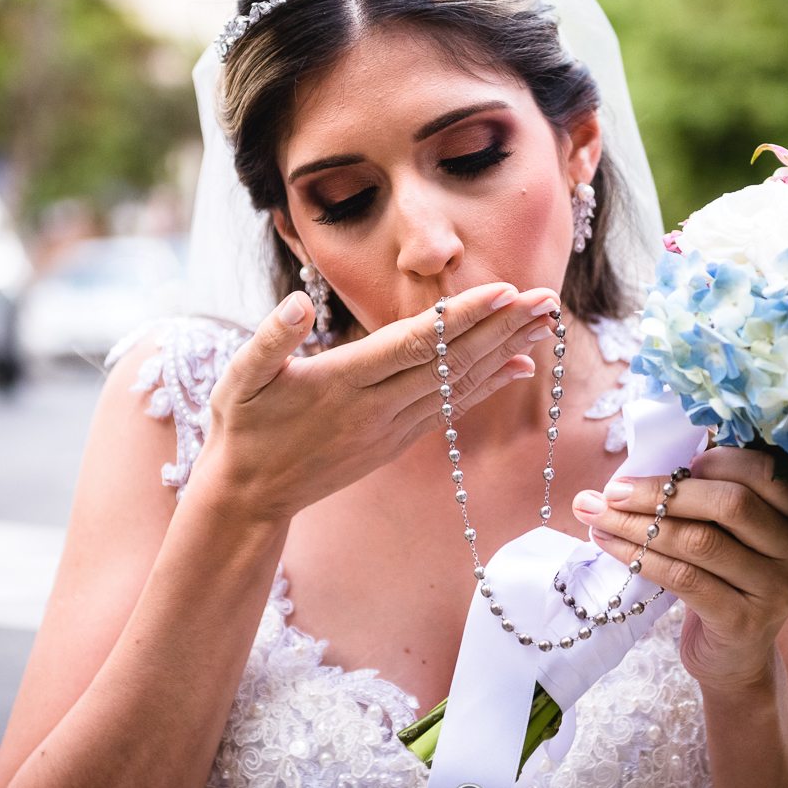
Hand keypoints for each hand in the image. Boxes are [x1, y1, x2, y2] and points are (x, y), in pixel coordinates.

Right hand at [191, 282, 560, 520]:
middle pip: (451, 363)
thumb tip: (297, 301)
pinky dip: (487, 385)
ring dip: (505, 352)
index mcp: (343, 384)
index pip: (414, 346)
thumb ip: (270, 338)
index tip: (503, 291)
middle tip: (547, 298)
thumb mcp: (239, 379)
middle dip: (502, 328)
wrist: (250, 495)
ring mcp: (392, 429)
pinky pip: (451, 408)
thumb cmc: (243, 428)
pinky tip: (518, 367)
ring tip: (545, 323)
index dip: (461, 319)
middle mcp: (377, 409)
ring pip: (459, 386)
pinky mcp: (397, 442)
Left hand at [572, 447, 787, 693]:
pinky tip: (608, 545)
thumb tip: (642, 466)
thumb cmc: (724, 579)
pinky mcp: (744, 621)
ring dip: (638, 524)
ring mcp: (776, 589)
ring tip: (595, 515)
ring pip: (699, 541)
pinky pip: (683, 578)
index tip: (660, 469)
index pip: (759, 470)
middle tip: (611, 492)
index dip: (708, 462)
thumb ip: (707, 496)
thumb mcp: (728, 533)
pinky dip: (640, 557)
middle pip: (729, 503)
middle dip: (661, 493)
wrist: (734, 657)